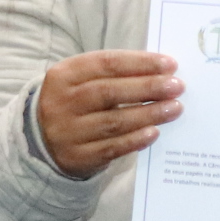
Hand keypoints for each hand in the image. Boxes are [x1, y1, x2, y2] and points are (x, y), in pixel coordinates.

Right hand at [37, 51, 180, 178]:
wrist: (42, 140)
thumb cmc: (75, 102)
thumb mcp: (83, 81)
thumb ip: (114, 74)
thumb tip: (160, 72)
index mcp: (63, 74)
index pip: (106, 63)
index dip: (140, 63)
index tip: (170, 64)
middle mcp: (61, 102)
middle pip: (109, 92)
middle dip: (148, 88)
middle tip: (177, 87)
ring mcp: (67, 131)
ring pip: (113, 121)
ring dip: (148, 114)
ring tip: (174, 108)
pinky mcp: (76, 157)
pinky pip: (110, 148)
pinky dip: (135, 140)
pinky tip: (154, 132)